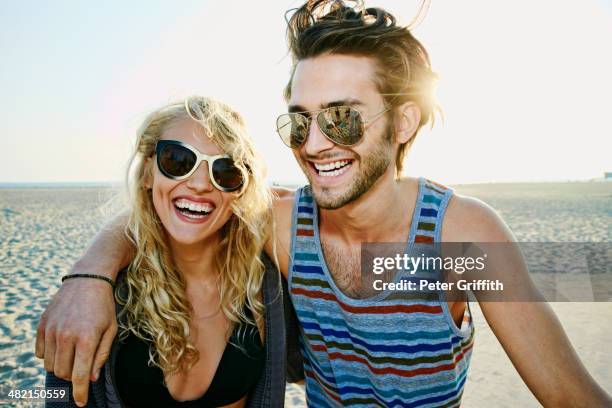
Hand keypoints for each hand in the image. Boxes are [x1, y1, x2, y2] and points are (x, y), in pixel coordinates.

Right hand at [36, 277, 116, 406]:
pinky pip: (40, 353)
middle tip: (83, 364)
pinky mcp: (42, 325)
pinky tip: (61, 345)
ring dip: (61, 366)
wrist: (87, 280)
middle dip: (73, 376)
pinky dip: (50, 355)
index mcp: (86, 339)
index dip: (80, 393)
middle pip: (63, 373)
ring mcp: (51, 330)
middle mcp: (66, 336)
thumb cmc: (104, 307)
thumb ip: (101, 355)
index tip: (80, 403)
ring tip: (74, 353)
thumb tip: (91, 378)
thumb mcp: (111, 330)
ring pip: (50, 365)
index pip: (80, 376)